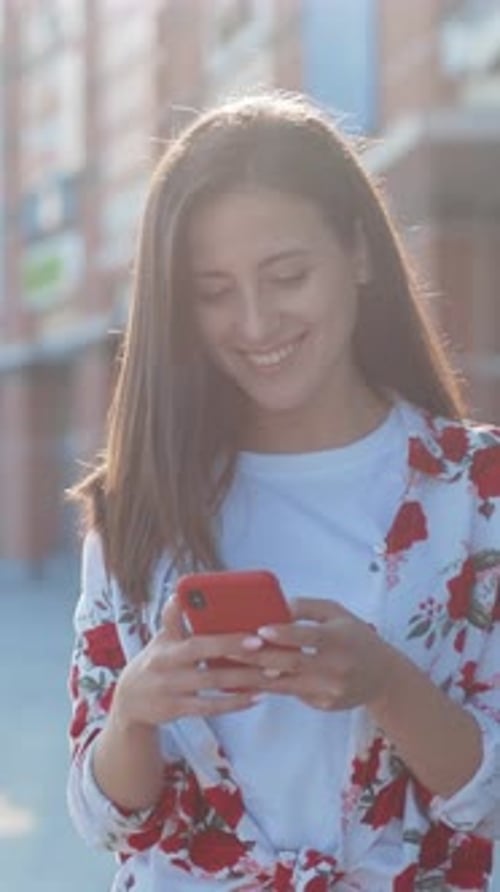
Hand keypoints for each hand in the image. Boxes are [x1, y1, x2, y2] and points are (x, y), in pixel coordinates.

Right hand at [112, 596, 267, 728]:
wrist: (129, 700)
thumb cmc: (155, 661)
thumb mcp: (160, 638)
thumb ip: (174, 618)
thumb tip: (180, 591)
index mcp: (166, 644)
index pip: (195, 635)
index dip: (221, 634)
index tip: (251, 631)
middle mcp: (166, 665)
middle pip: (204, 656)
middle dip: (235, 650)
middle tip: (265, 647)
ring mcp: (170, 689)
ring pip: (212, 683)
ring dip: (244, 679)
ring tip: (271, 673)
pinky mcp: (176, 710)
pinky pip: (210, 707)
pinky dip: (234, 703)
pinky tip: (257, 697)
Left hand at [232, 598, 394, 710]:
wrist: (383, 676)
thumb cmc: (356, 637)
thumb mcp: (338, 613)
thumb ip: (307, 608)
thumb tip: (276, 606)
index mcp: (339, 639)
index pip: (309, 637)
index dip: (285, 634)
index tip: (261, 629)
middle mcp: (336, 667)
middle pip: (290, 663)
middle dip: (256, 656)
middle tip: (228, 648)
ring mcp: (330, 690)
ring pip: (285, 684)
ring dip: (254, 677)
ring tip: (228, 669)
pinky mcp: (324, 705)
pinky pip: (292, 694)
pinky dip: (269, 687)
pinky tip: (246, 681)